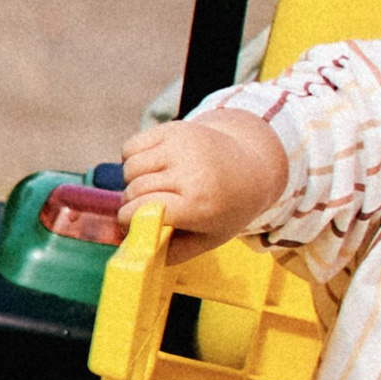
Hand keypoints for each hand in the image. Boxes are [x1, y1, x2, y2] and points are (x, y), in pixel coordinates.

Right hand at [118, 108, 288, 254]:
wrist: (253, 167)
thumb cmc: (226, 210)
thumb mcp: (207, 240)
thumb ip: (169, 251)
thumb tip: (129, 248)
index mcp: (199, 204)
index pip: (142, 210)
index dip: (128, 219)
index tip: (129, 224)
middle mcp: (191, 171)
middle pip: (134, 190)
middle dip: (129, 204)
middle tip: (139, 209)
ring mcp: (182, 145)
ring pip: (130, 167)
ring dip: (130, 181)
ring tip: (148, 188)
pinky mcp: (175, 128)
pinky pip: (132, 146)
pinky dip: (132, 159)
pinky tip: (150, 168)